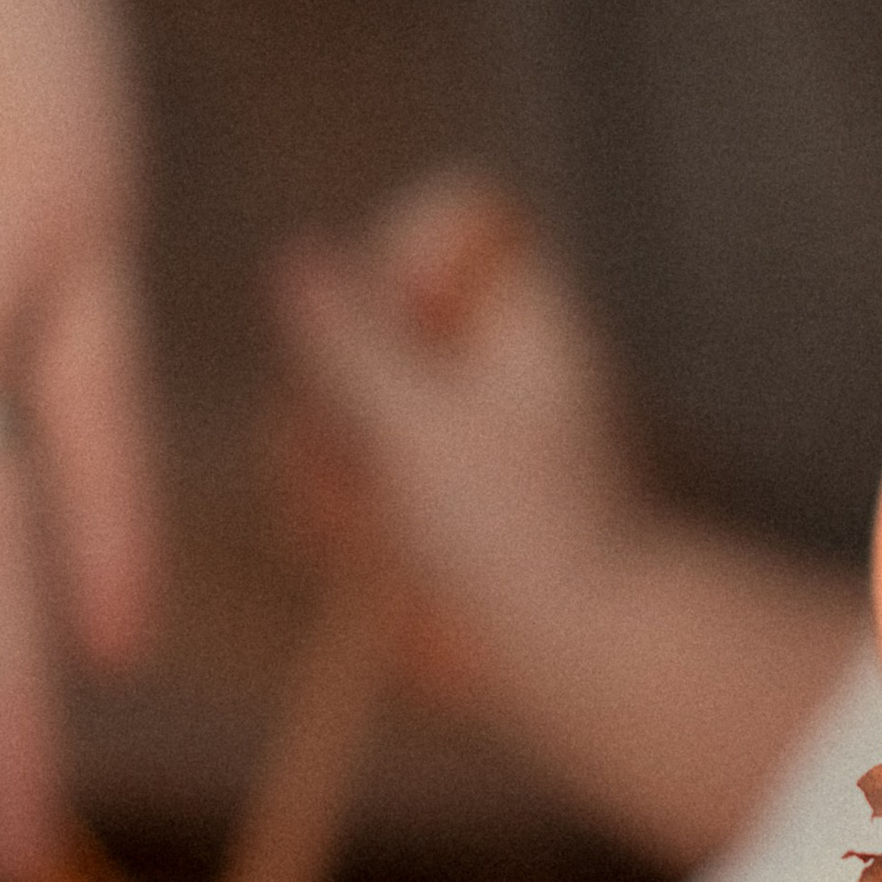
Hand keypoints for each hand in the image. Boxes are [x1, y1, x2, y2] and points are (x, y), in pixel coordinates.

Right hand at [268, 170, 642, 712]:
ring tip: (370, 532)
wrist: (579, 663)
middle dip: (337, 393)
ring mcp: (460, 448)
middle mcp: (489, 373)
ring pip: (343, 417)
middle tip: (360, 451)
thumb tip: (302, 258)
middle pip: (368, 324)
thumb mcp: (420, 422)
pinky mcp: (432, 520)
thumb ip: (354, 338)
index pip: (454, 218)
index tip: (391, 322)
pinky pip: (353, 495)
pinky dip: (343, 529)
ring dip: (329, 474)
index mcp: (520, 323)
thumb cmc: (518, 533)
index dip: (400, 254)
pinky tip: (363, 570)